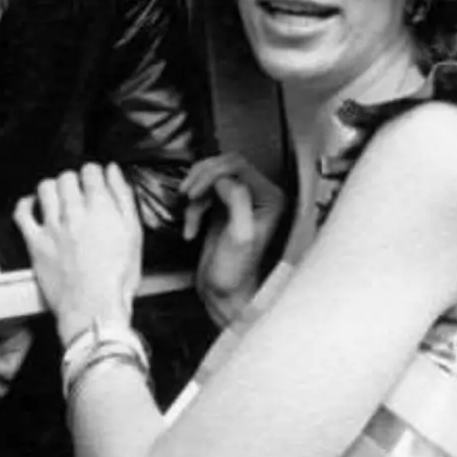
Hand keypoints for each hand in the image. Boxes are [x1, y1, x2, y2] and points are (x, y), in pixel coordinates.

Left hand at [14, 163, 143, 340]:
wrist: (94, 308)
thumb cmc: (117, 277)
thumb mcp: (134, 234)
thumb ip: (123, 198)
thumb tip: (113, 171)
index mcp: (101, 208)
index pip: (91, 171)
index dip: (94, 172)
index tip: (95, 180)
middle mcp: (74, 213)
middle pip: (67, 177)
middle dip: (74, 179)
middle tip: (79, 191)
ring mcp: (52, 227)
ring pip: (46, 188)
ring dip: (53, 187)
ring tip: (59, 197)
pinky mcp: (35, 243)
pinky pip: (22, 213)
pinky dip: (26, 204)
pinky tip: (33, 204)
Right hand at [181, 153, 285, 327]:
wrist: (223, 292)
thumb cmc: (235, 271)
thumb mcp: (239, 235)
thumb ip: (237, 201)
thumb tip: (223, 180)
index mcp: (269, 198)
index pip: (238, 165)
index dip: (212, 173)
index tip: (195, 192)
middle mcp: (259, 195)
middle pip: (224, 164)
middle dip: (202, 178)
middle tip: (188, 196)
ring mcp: (240, 199)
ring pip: (211, 175)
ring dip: (195, 193)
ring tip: (190, 211)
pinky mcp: (224, 207)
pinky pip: (204, 192)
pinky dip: (193, 207)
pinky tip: (191, 227)